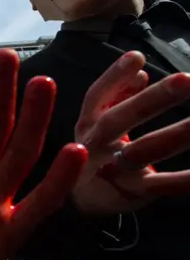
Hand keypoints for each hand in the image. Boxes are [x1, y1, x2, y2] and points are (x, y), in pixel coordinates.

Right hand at [73, 51, 189, 213]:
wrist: (82, 202)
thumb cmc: (95, 154)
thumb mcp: (96, 124)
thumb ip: (117, 96)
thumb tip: (141, 72)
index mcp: (87, 125)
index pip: (96, 97)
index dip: (114, 77)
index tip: (138, 57)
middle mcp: (94, 145)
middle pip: (118, 120)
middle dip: (151, 99)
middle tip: (185, 80)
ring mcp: (112, 170)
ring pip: (141, 151)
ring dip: (174, 135)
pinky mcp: (132, 192)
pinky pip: (162, 184)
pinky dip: (185, 178)